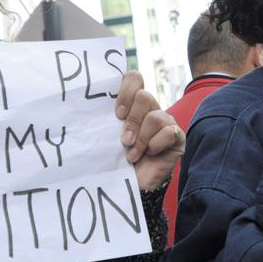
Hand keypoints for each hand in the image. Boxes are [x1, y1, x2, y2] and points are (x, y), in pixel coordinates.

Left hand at [115, 71, 184, 191]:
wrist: (132, 183)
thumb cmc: (117, 158)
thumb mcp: (107, 136)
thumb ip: (103, 119)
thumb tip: (86, 108)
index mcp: (132, 102)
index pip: (134, 78)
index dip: (125, 91)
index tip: (116, 114)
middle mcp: (150, 108)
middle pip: (144, 96)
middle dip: (132, 121)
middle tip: (124, 140)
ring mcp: (165, 120)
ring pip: (155, 116)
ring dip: (141, 139)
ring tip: (132, 154)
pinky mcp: (177, 135)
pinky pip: (169, 132)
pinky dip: (155, 145)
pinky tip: (149, 154)